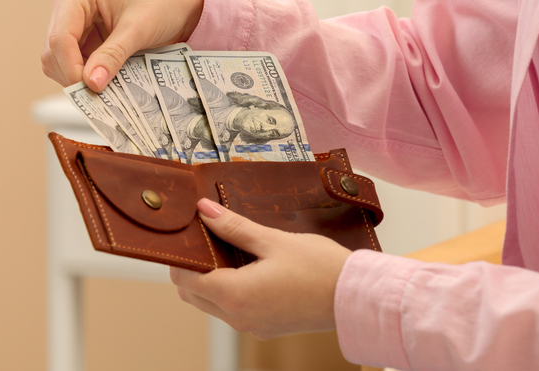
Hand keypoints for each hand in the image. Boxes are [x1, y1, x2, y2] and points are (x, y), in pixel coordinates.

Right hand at [41, 0, 203, 89]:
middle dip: (73, 75)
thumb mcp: (139, 29)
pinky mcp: (84, 36)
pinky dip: (87, 75)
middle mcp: (69, 3)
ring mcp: (75, 20)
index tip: (90, 90)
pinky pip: (74, 62)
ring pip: (58, 60)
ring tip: (106, 88)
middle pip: (54, 50)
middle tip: (99, 95)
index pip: (60, 37)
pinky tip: (106, 81)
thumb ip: (112, 56)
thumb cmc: (163, 1)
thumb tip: (91, 84)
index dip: (71, 68)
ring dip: (79, 77)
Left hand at [170, 198, 351, 339]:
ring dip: (210, 280)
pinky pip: (233, 310)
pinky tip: (246, 268)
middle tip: (207, 238)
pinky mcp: (265, 327)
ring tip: (228, 250)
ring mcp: (251, 326)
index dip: (182, 256)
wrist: (357, 298)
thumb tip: (204, 211)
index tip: (190, 234)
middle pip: (192, 295)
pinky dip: (228, 291)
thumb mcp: (273, 240)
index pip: (185, 279)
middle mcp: (238, 317)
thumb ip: (234, 227)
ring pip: (211, 304)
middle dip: (192, 268)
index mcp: (235, 296)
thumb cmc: (321, 268)